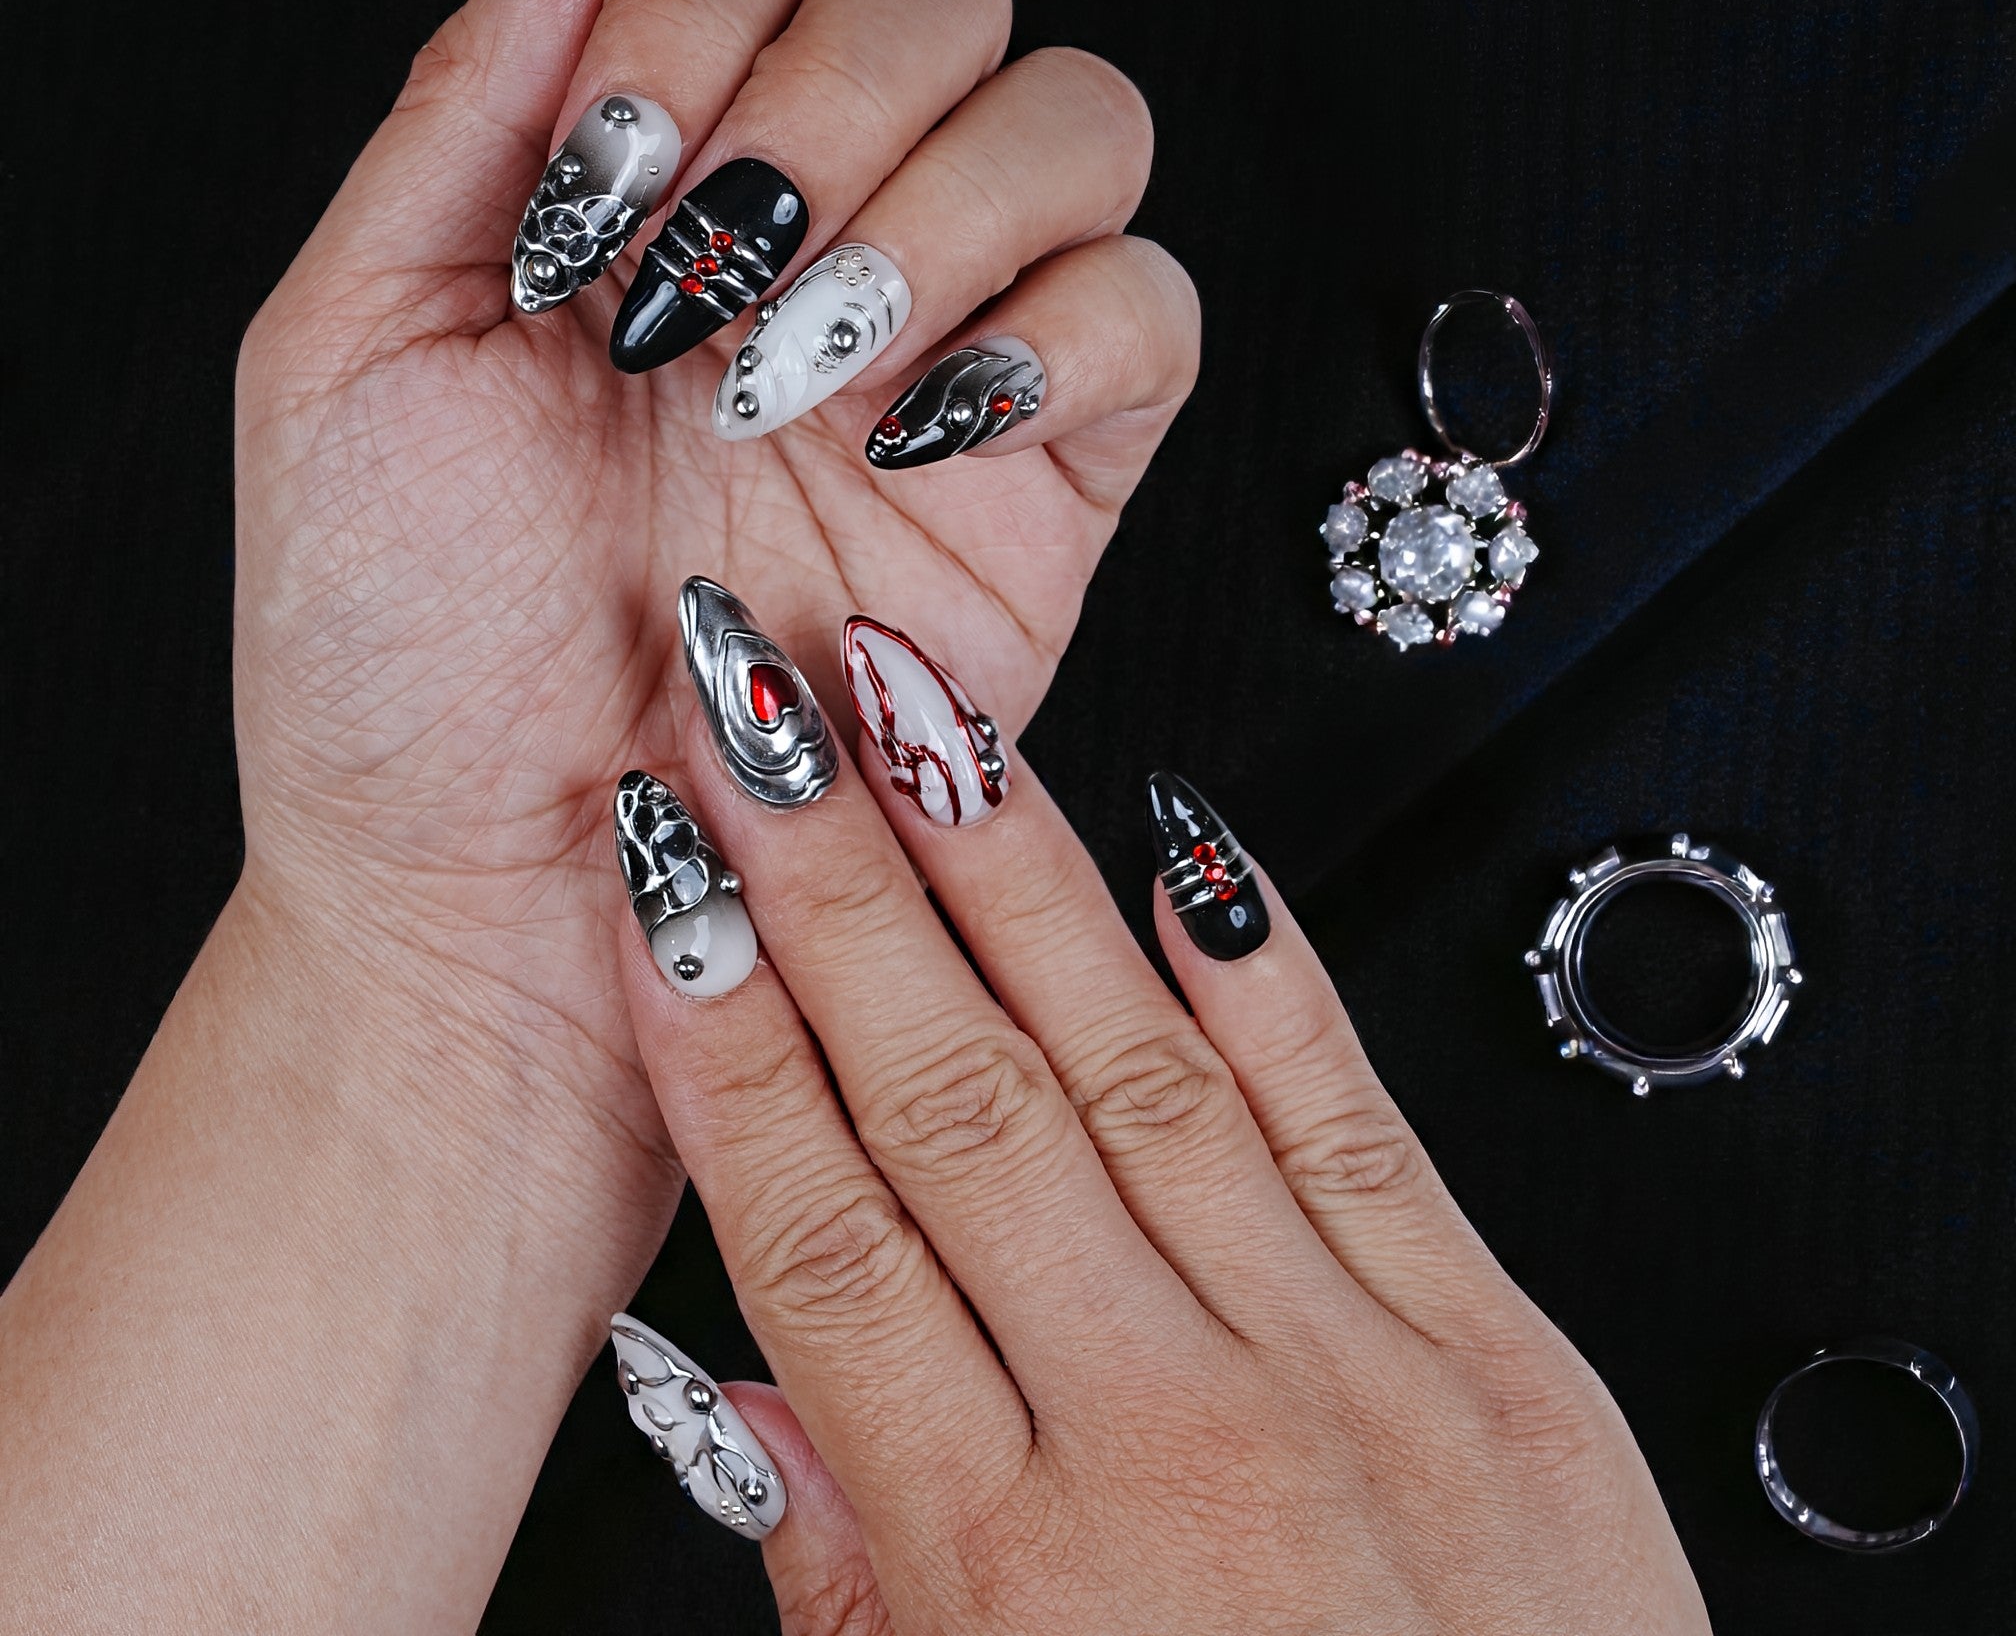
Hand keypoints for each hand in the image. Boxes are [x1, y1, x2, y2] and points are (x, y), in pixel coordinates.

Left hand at [232, 0, 1192, 1153]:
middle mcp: (814, 233)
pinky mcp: (1054, 480)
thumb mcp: (352, 349)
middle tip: (705, 285)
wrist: (504, 889)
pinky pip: (1153, 314)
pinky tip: (906, 432)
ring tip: (795, 377)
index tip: (600, 186)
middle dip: (822, 103)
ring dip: (940, 208)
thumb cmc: (402, 650)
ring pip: (1079, 117)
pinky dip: (1058, 335)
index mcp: (647, 175)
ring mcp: (949, 346)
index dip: (700, 4)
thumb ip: (466, 106)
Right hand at [610, 637, 1708, 1631]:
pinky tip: (1182, 840)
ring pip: (1132, 1066)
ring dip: (1005, 873)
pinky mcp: (1488, 1338)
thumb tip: (720, 1394)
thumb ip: (850, 1587)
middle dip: (831, 890)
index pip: (824, 1235)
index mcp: (1015, 1568)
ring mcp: (1342, 1363)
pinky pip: (1349, 1109)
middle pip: (955, 1105)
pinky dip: (1261, 962)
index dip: (724, 1041)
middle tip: (753, 724)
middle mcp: (1171, 1432)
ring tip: (918, 719)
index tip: (662, 891)